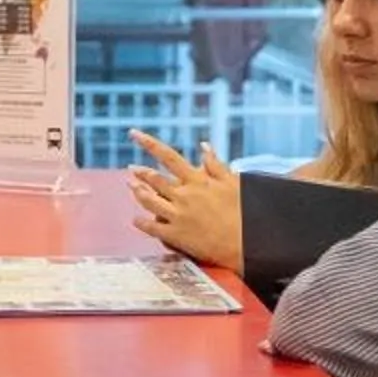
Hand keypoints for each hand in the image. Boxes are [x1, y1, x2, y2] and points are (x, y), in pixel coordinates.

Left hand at [127, 131, 243, 273]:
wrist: (247, 242)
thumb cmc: (244, 211)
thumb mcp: (233, 182)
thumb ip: (215, 164)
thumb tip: (203, 145)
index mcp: (197, 180)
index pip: (169, 156)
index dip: (149, 143)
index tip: (134, 134)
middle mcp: (184, 195)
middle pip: (154, 180)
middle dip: (140, 172)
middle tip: (130, 168)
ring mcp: (178, 216)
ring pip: (149, 201)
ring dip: (138, 193)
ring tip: (131, 187)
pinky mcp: (177, 236)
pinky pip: (153, 228)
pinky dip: (141, 223)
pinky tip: (135, 220)